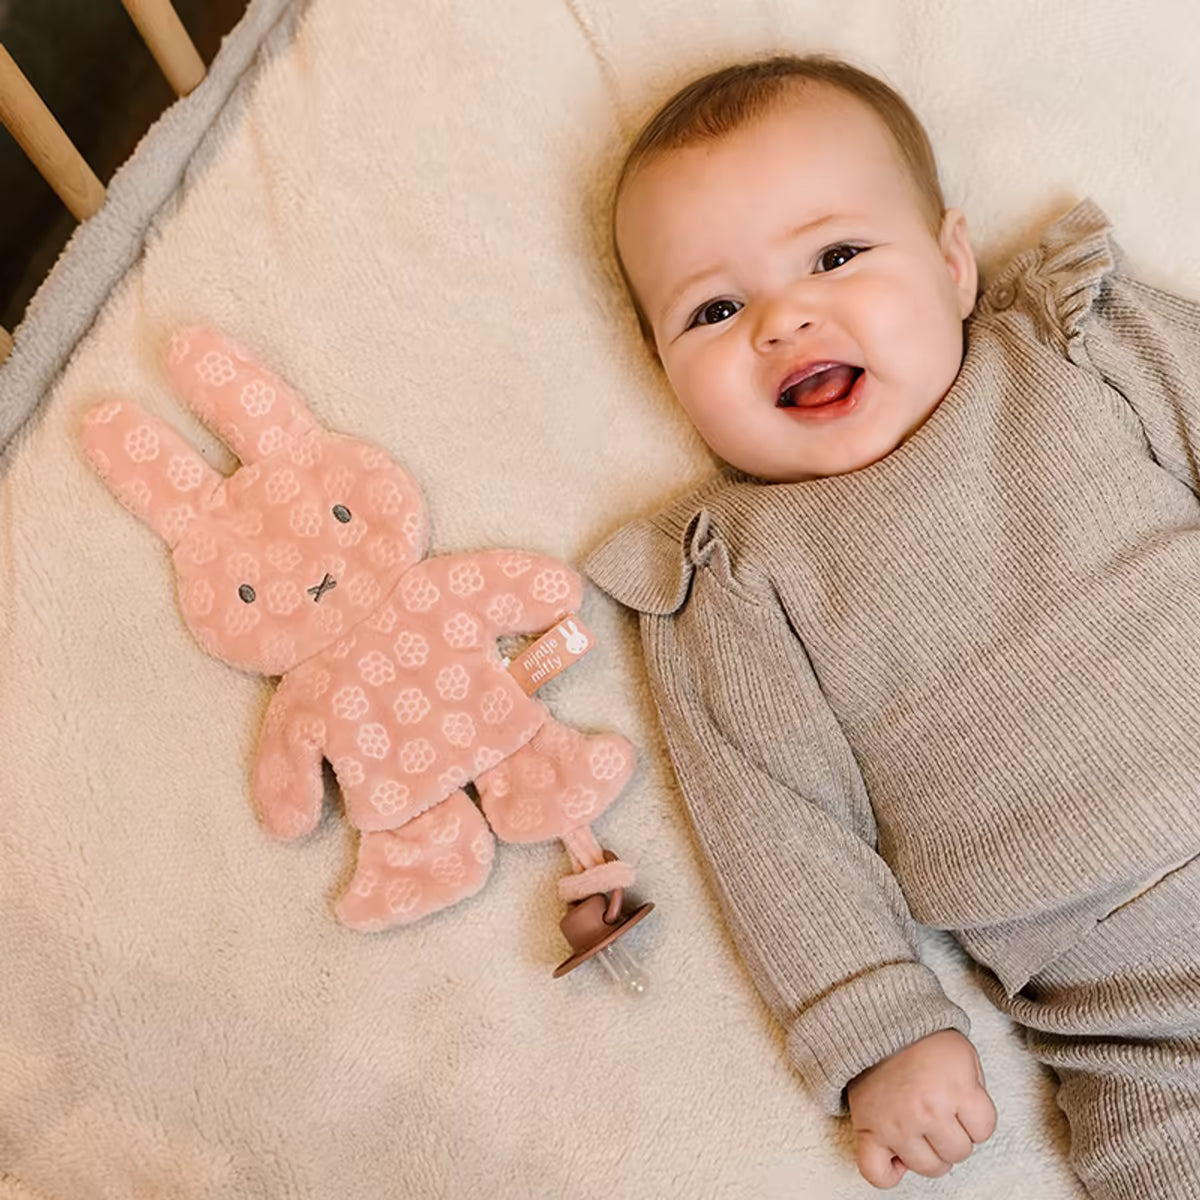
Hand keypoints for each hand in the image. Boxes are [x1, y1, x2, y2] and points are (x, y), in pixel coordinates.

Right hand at [846, 1029, 996, 1188]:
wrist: (877, 1020)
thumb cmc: (920, 1037)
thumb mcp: (964, 1054)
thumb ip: (974, 1091)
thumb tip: (969, 1125)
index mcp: (956, 1089)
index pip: (984, 1130)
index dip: (975, 1116)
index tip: (961, 1100)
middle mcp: (927, 1110)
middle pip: (958, 1152)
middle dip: (954, 1134)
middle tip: (940, 1111)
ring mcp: (897, 1124)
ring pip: (929, 1167)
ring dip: (929, 1151)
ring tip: (920, 1127)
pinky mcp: (869, 1129)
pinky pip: (877, 1173)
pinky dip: (889, 1172)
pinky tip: (896, 1154)